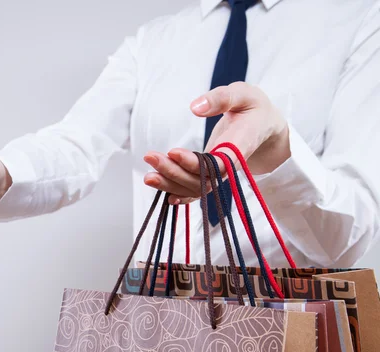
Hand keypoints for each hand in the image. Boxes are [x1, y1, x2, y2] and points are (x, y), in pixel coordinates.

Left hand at [144, 82, 290, 203]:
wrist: (265, 127)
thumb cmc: (253, 108)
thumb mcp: (243, 94)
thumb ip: (222, 98)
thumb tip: (195, 107)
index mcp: (240, 145)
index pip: (217, 163)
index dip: (194, 163)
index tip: (173, 151)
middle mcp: (230, 165)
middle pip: (202, 179)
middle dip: (173, 172)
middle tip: (150, 157)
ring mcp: (220, 173)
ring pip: (196, 187)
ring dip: (171, 184)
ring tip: (148, 176)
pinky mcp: (211, 174)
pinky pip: (197, 190)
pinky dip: (181, 195)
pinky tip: (165, 195)